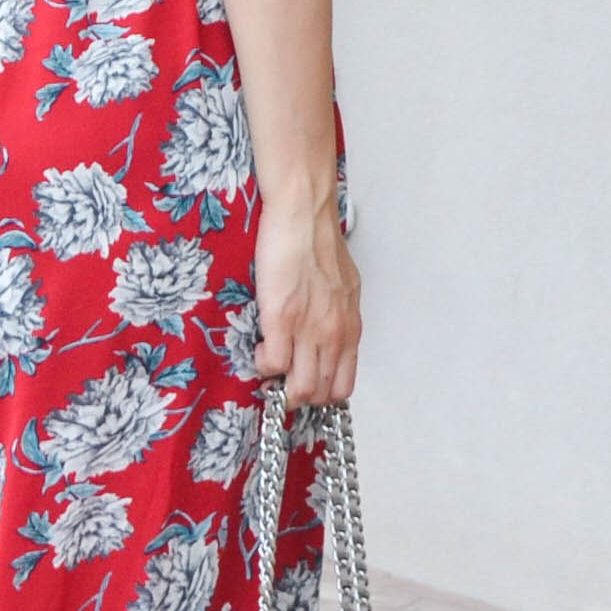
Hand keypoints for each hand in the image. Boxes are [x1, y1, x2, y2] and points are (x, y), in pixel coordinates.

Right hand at [253, 189, 360, 411]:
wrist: (304, 216)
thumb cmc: (320, 244)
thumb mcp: (344, 288)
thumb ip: (338, 317)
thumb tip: (328, 334)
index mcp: (350, 328)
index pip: (343, 386)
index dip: (322, 393)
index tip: (304, 383)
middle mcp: (334, 335)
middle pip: (322, 394)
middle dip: (299, 395)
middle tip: (282, 380)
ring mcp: (309, 330)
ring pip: (300, 389)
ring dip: (280, 385)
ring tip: (270, 363)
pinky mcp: (281, 319)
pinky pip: (272, 365)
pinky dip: (263, 365)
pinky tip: (260, 347)